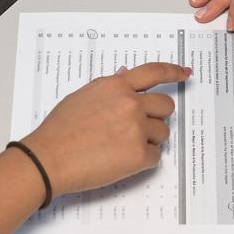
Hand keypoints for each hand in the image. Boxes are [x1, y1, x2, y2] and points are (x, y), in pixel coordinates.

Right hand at [21, 62, 191, 195]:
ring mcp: (136, 129)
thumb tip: (126, 75)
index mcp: (117, 87)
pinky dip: (143, 161)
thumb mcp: (82, 96)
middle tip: (139, 127)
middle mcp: (130, 104)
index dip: (174, 72)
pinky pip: (155, 156)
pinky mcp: (138, 155)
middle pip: (166, 105)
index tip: (185, 73)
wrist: (48, 159)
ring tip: (122, 146)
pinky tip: (121, 160)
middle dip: (157, 116)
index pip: (154, 72)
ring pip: (163, 132)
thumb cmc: (60, 130)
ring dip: (150, 139)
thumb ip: (109, 86)